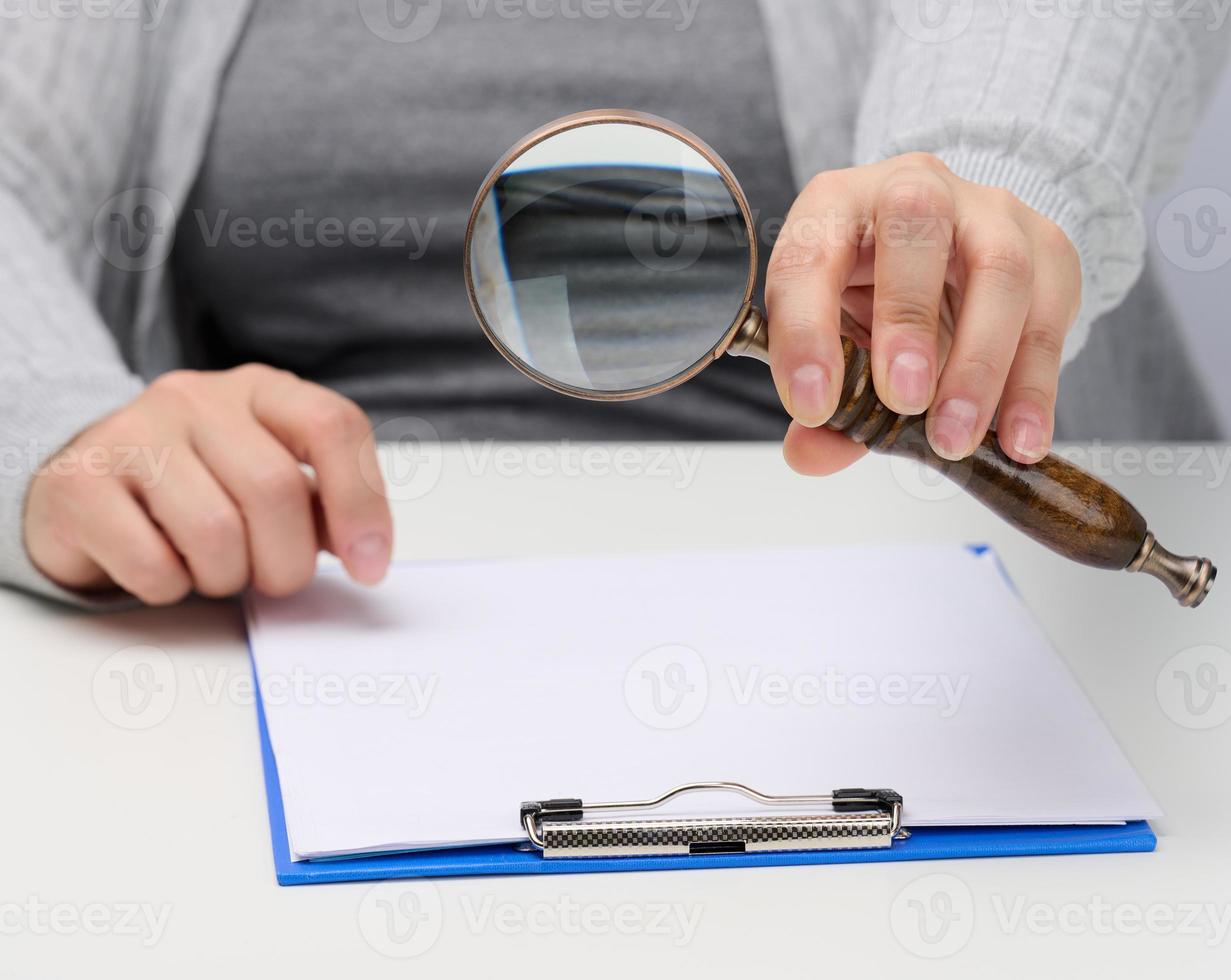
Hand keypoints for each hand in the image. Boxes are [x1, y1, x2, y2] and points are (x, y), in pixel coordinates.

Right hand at [24, 365, 392, 604]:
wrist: (85, 486)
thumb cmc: (197, 489)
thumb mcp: (269, 481)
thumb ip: (322, 507)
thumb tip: (366, 551)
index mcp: (260, 391)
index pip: (332, 425)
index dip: (362, 503)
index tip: (369, 565)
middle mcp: (197, 398)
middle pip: (275, 490)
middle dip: (288, 561)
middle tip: (273, 577)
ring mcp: (133, 432)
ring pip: (215, 531)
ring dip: (226, 577)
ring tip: (211, 568)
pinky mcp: (80, 482)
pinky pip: (153, 564)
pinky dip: (170, 588)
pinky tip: (162, 567)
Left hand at [764, 152, 1080, 474]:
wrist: (950, 255)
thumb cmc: (872, 294)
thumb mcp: (833, 338)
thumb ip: (820, 401)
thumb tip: (812, 454)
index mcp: (836, 206)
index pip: (809, 255)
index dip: (805, 330)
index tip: (814, 405)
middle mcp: (914, 189)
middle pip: (916, 222)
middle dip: (907, 318)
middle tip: (903, 400)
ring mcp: (990, 211)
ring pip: (1000, 270)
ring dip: (978, 366)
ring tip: (953, 438)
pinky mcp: (1049, 248)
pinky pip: (1049, 315)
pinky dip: (1033, 387)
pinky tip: (1017, 439)